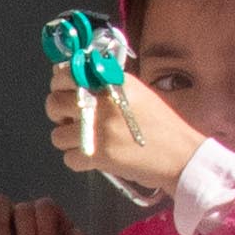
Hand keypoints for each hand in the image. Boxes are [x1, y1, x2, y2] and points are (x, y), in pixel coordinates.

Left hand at [51, 71, 209, 199]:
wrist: (181, 155)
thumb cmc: (162, 124)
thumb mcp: (136, 93)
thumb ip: (107, 85)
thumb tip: (76, 82)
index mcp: (110, 82)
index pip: (67, 73)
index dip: (58, 83)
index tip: (63, 90)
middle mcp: (101, 102)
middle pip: (53, 104)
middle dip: (57, 113)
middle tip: (70, 119)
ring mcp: (96, 129)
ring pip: (57, 135)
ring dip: (68, 140)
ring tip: (85, 141)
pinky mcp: (97, 155)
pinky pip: (68, 158)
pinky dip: (78, 160)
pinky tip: (94, 158)